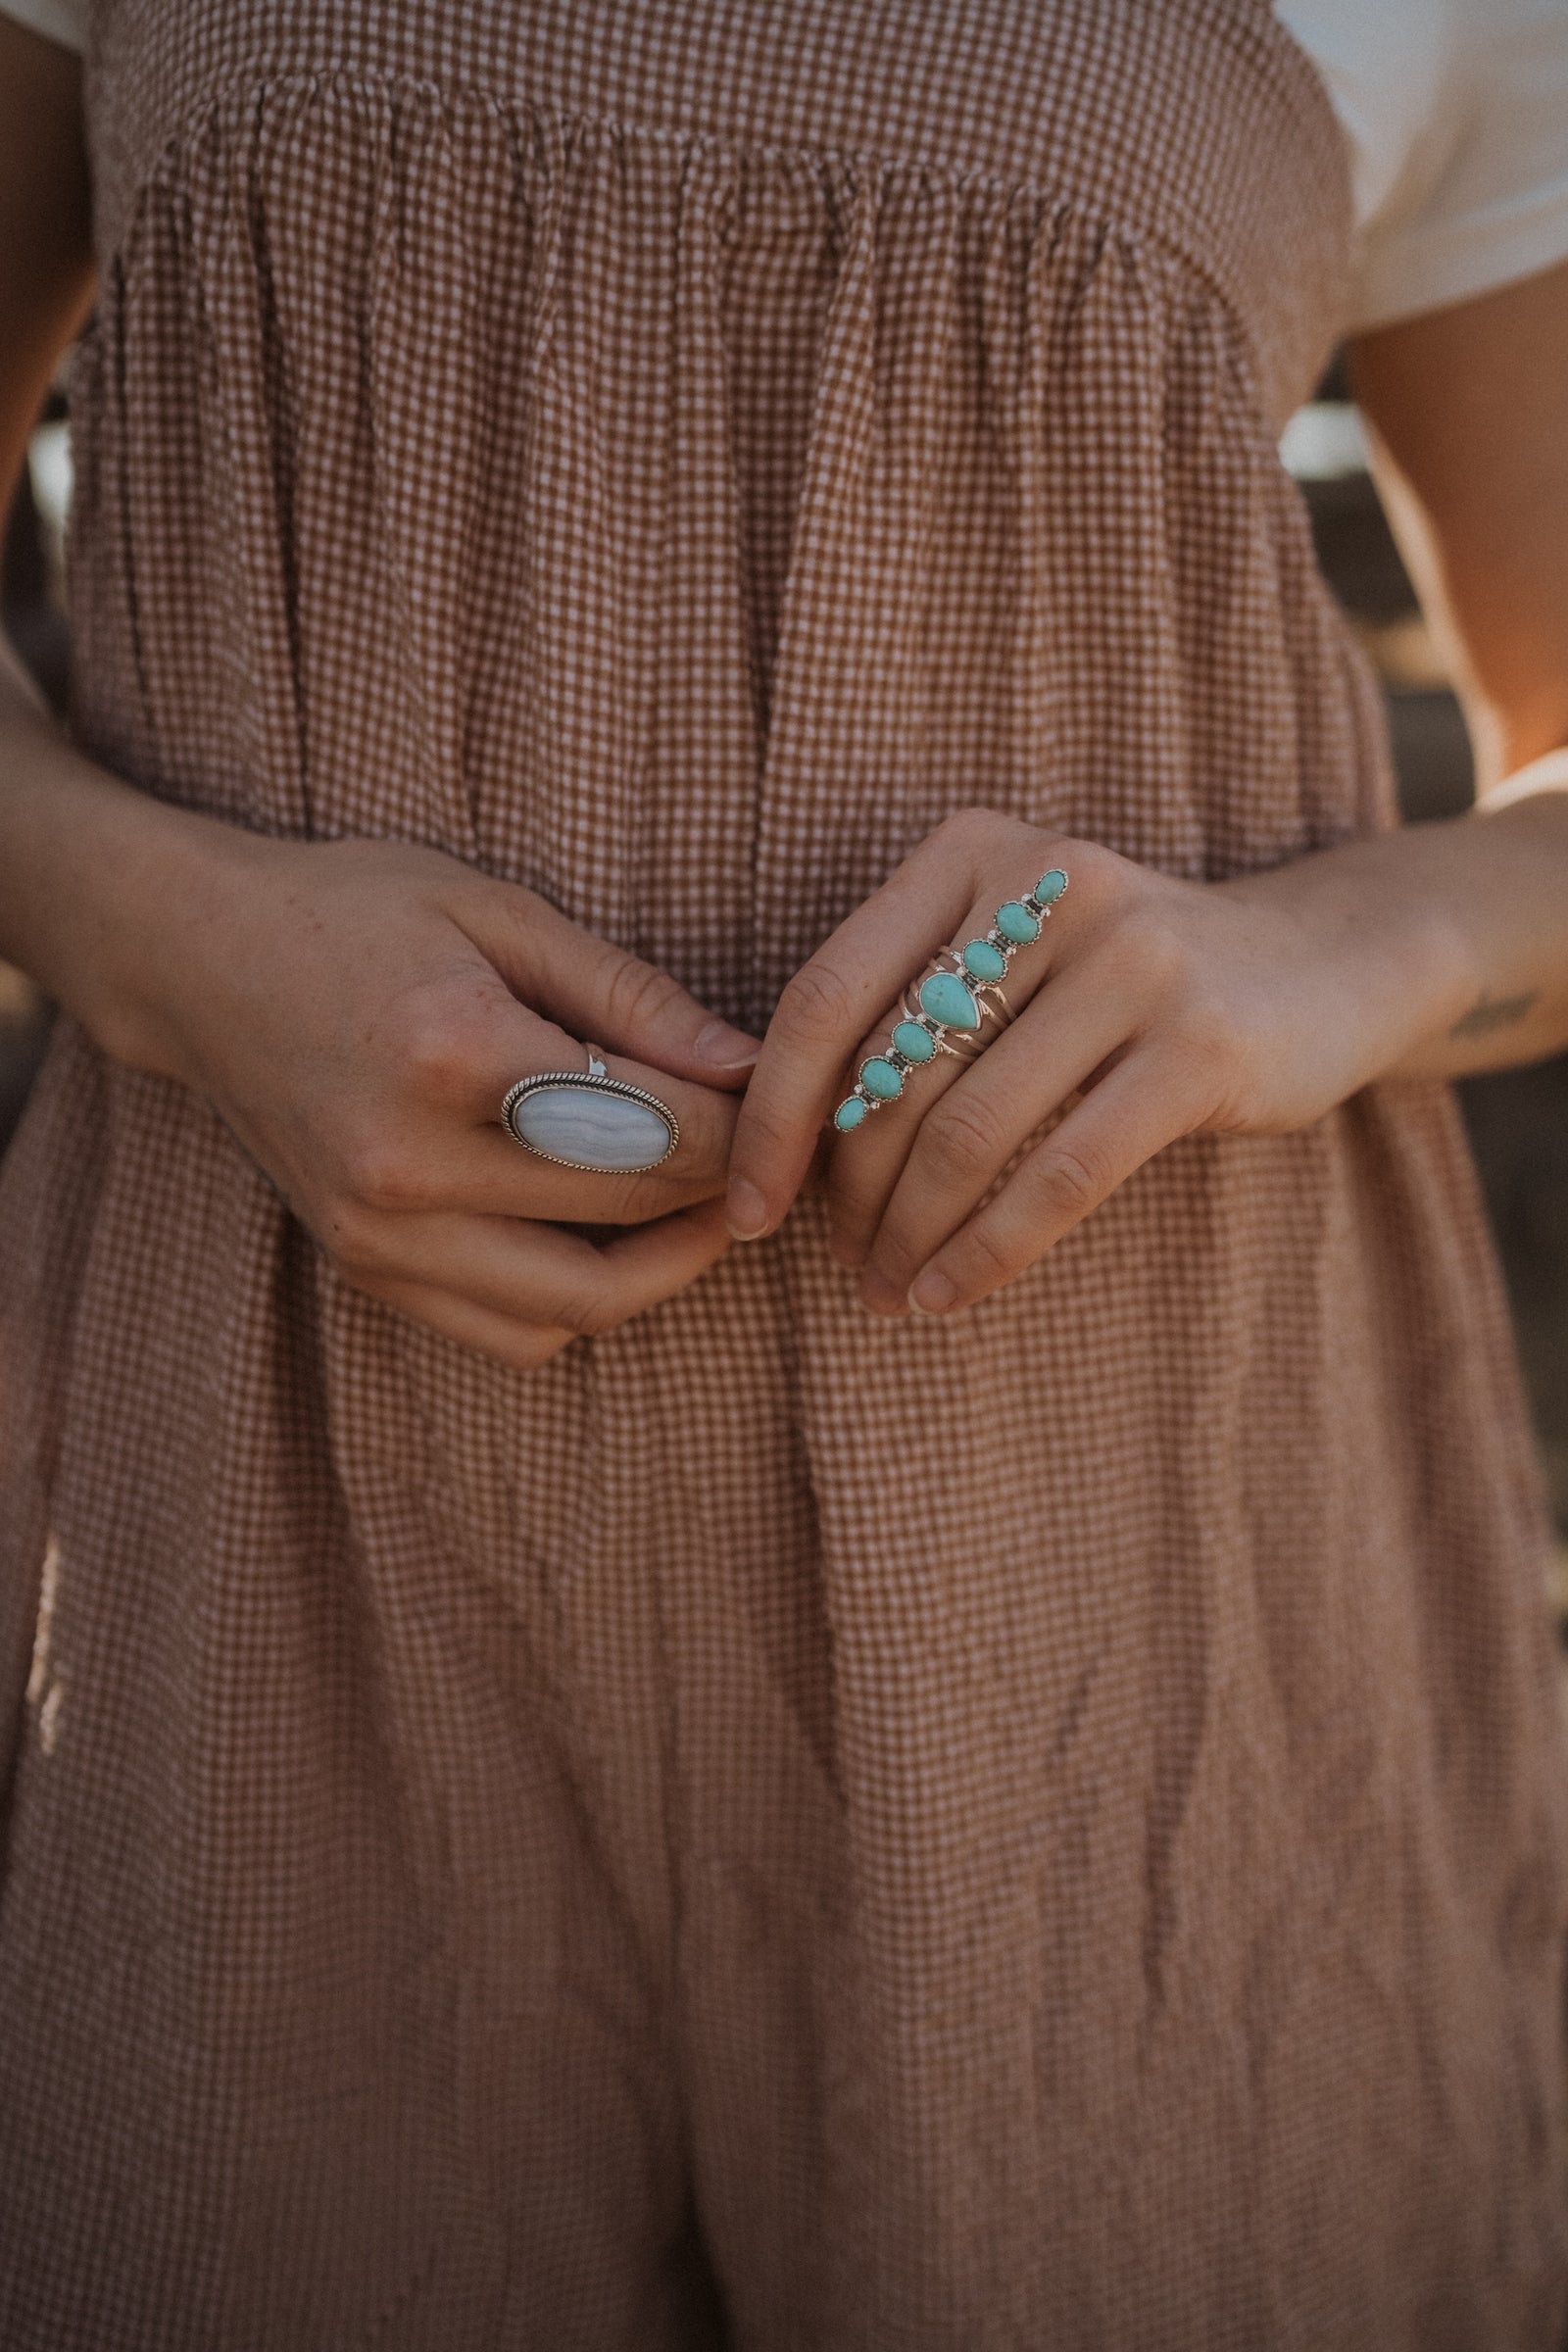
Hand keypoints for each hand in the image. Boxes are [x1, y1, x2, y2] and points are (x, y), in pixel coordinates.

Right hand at [119, 829, 761, 1368]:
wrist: (200, 965)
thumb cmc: (356, 913)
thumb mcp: (500, 911)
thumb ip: (632, 995)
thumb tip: (752, 1066)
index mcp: (455, 1053)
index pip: (657, 1128)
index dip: (747, 1121)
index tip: (785, 1096)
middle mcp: (410, 1165)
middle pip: (631, 1214)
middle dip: (722, 1185)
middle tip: (764, 1147)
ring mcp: (380, 1235)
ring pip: (580, 1304)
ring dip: (666, 1265)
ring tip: (701, 1200)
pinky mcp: (365, 1272)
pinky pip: (512, 1332)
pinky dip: (582, 1302)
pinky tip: (612, 1236)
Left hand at [726, 808, 1463, 1315]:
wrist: (1320, 963)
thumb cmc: (1125, 981)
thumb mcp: (1014, 951)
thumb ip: (912, 1008)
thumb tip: (782, 1147)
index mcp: (971, 852)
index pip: (826, 994)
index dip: (771, 1115)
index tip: (745, 1206)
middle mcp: (1044, 883)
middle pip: (890, 1074)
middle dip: (845, 1195)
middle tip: (838, 1265)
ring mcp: (1131, 957)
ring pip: (967, 1132)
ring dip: (909, 1235)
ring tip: (889, 1291)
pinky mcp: (1199, 1043)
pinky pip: (1059, 1173)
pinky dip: (989, 1250)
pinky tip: (950, 1294)